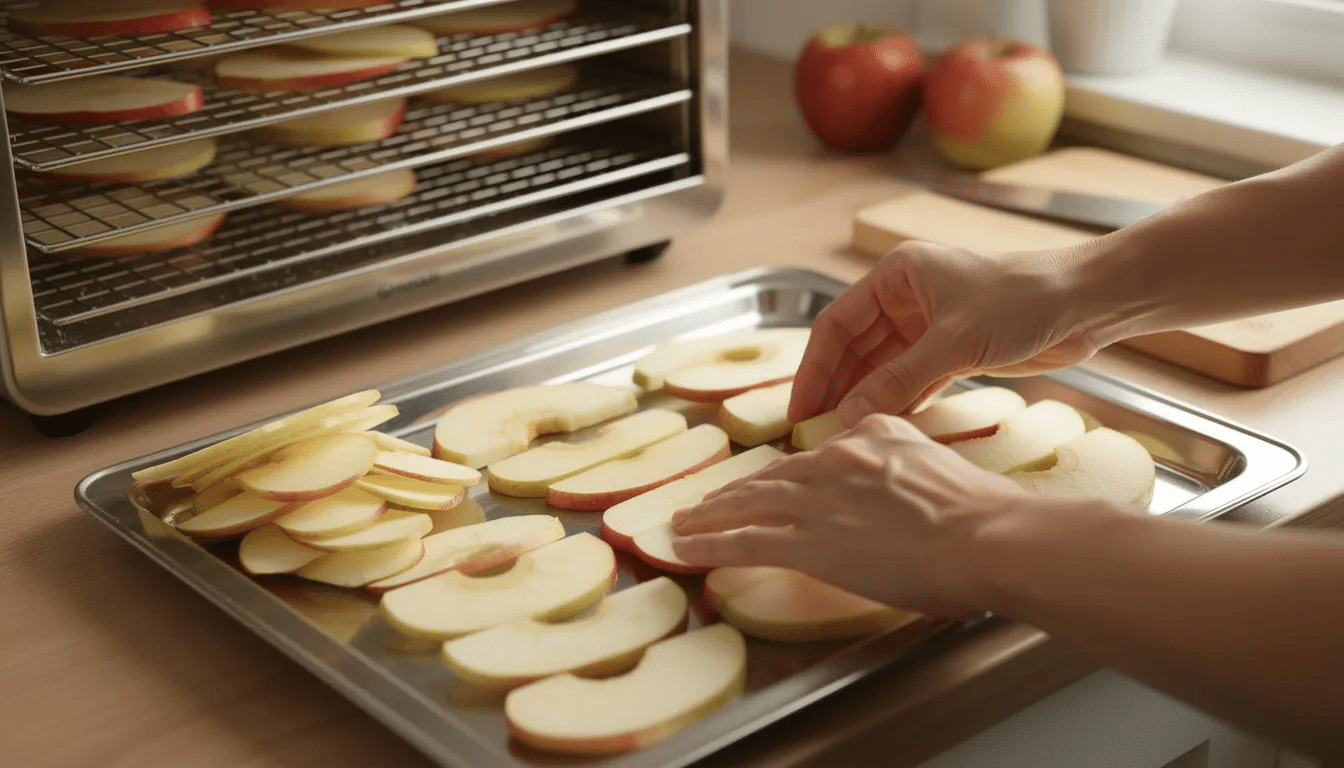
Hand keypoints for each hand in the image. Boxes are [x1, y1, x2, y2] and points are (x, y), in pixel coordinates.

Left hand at [670, 414, 1034, 618]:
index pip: (815, 457)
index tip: (769, 484)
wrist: (984, 535)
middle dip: (734, 491)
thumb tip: (901, 491)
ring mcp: (817, 500)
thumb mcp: (939, 466)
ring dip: (710, 514)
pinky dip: (710, 544)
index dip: (786, 475)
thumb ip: (907, 469)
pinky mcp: (806, 541)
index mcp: (872, 435)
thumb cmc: (982, 516)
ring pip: (747, 502)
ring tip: (685, 523)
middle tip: (705, 502)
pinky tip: (687, 547)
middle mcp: (835, 460)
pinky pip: (744, 540)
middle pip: (771, 476)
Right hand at [790, 241, 1109, 425]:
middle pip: (854, 349)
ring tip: (843, 437)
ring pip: (881, 368)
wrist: (1085, 304)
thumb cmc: (1022, 300)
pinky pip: (910, 381)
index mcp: (896, 276)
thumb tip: (849, 414)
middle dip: (835, 389)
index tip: (799, 409)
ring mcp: (928, 326)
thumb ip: (898, 380)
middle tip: (815, 431)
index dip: (813, 369)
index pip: (836, 325)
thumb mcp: (952, 342)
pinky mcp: (952, 351)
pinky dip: (897, 403)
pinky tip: (882, 428)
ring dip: (864, 400)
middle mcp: (906, 297)